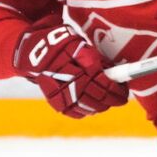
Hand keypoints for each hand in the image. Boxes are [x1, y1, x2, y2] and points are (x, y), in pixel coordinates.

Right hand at [13, 22, 128, 117]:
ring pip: (84, 105)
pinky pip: (70, 110)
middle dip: (111, 99)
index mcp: (76, 58)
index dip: (116, 88)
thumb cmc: (64, 45)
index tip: (124, 91)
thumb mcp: (82, 45)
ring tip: (107, 104)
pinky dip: (83, 112)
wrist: (32, 49)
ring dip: (100, 107)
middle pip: (94, 94)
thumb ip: (99, 60)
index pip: (101, 79)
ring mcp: (57, 87)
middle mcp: (66, 73)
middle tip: (120, 100)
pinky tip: (91, 108)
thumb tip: (118, 76)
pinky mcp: (51, 97)